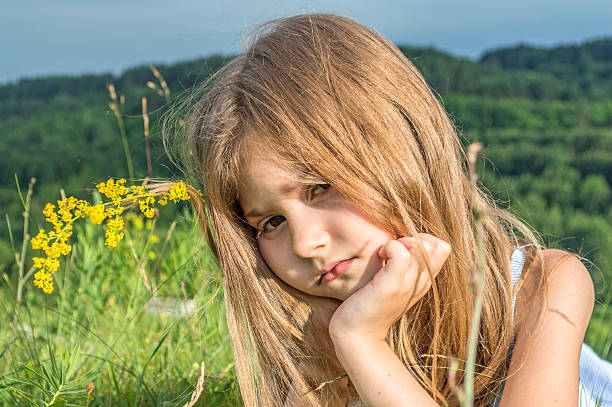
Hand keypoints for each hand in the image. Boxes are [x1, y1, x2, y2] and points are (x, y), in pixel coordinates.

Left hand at [328, 233, 450, 343]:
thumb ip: (401, 267)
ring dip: (402, 241)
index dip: (423, 239)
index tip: (402, 248)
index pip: (442, 248)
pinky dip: (390, 247)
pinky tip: (379, 255)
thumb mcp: (391, 283)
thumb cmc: (369, 306)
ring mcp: (409, 285)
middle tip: (393, 249)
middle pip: (438, 246)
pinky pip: (401, 253)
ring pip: (423, 247)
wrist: (357, 335)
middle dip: (415, 238)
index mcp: (423, 282)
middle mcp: (421, 283)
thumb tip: (398, 241)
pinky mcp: (392, 285)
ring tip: (385, 253)